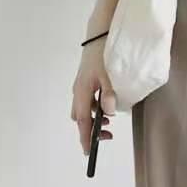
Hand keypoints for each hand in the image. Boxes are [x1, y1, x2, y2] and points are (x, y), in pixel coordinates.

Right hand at [71, 39, 115, 155]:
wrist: (98, 35)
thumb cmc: (103, 54)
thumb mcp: (108, 75)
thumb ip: (109, 94)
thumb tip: (108, 112)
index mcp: (82, 91)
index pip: (82, 121)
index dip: (85, 137)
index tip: (89, 151)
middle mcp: (78, 91)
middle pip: (80, 118)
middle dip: (91, 130)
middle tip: (107, 134)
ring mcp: (80, 87)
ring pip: (82, 110)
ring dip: (93, 119)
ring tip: (109, 123)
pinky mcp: (85, 83)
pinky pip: (86, 102)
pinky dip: (94, 109)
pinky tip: (106, 107)